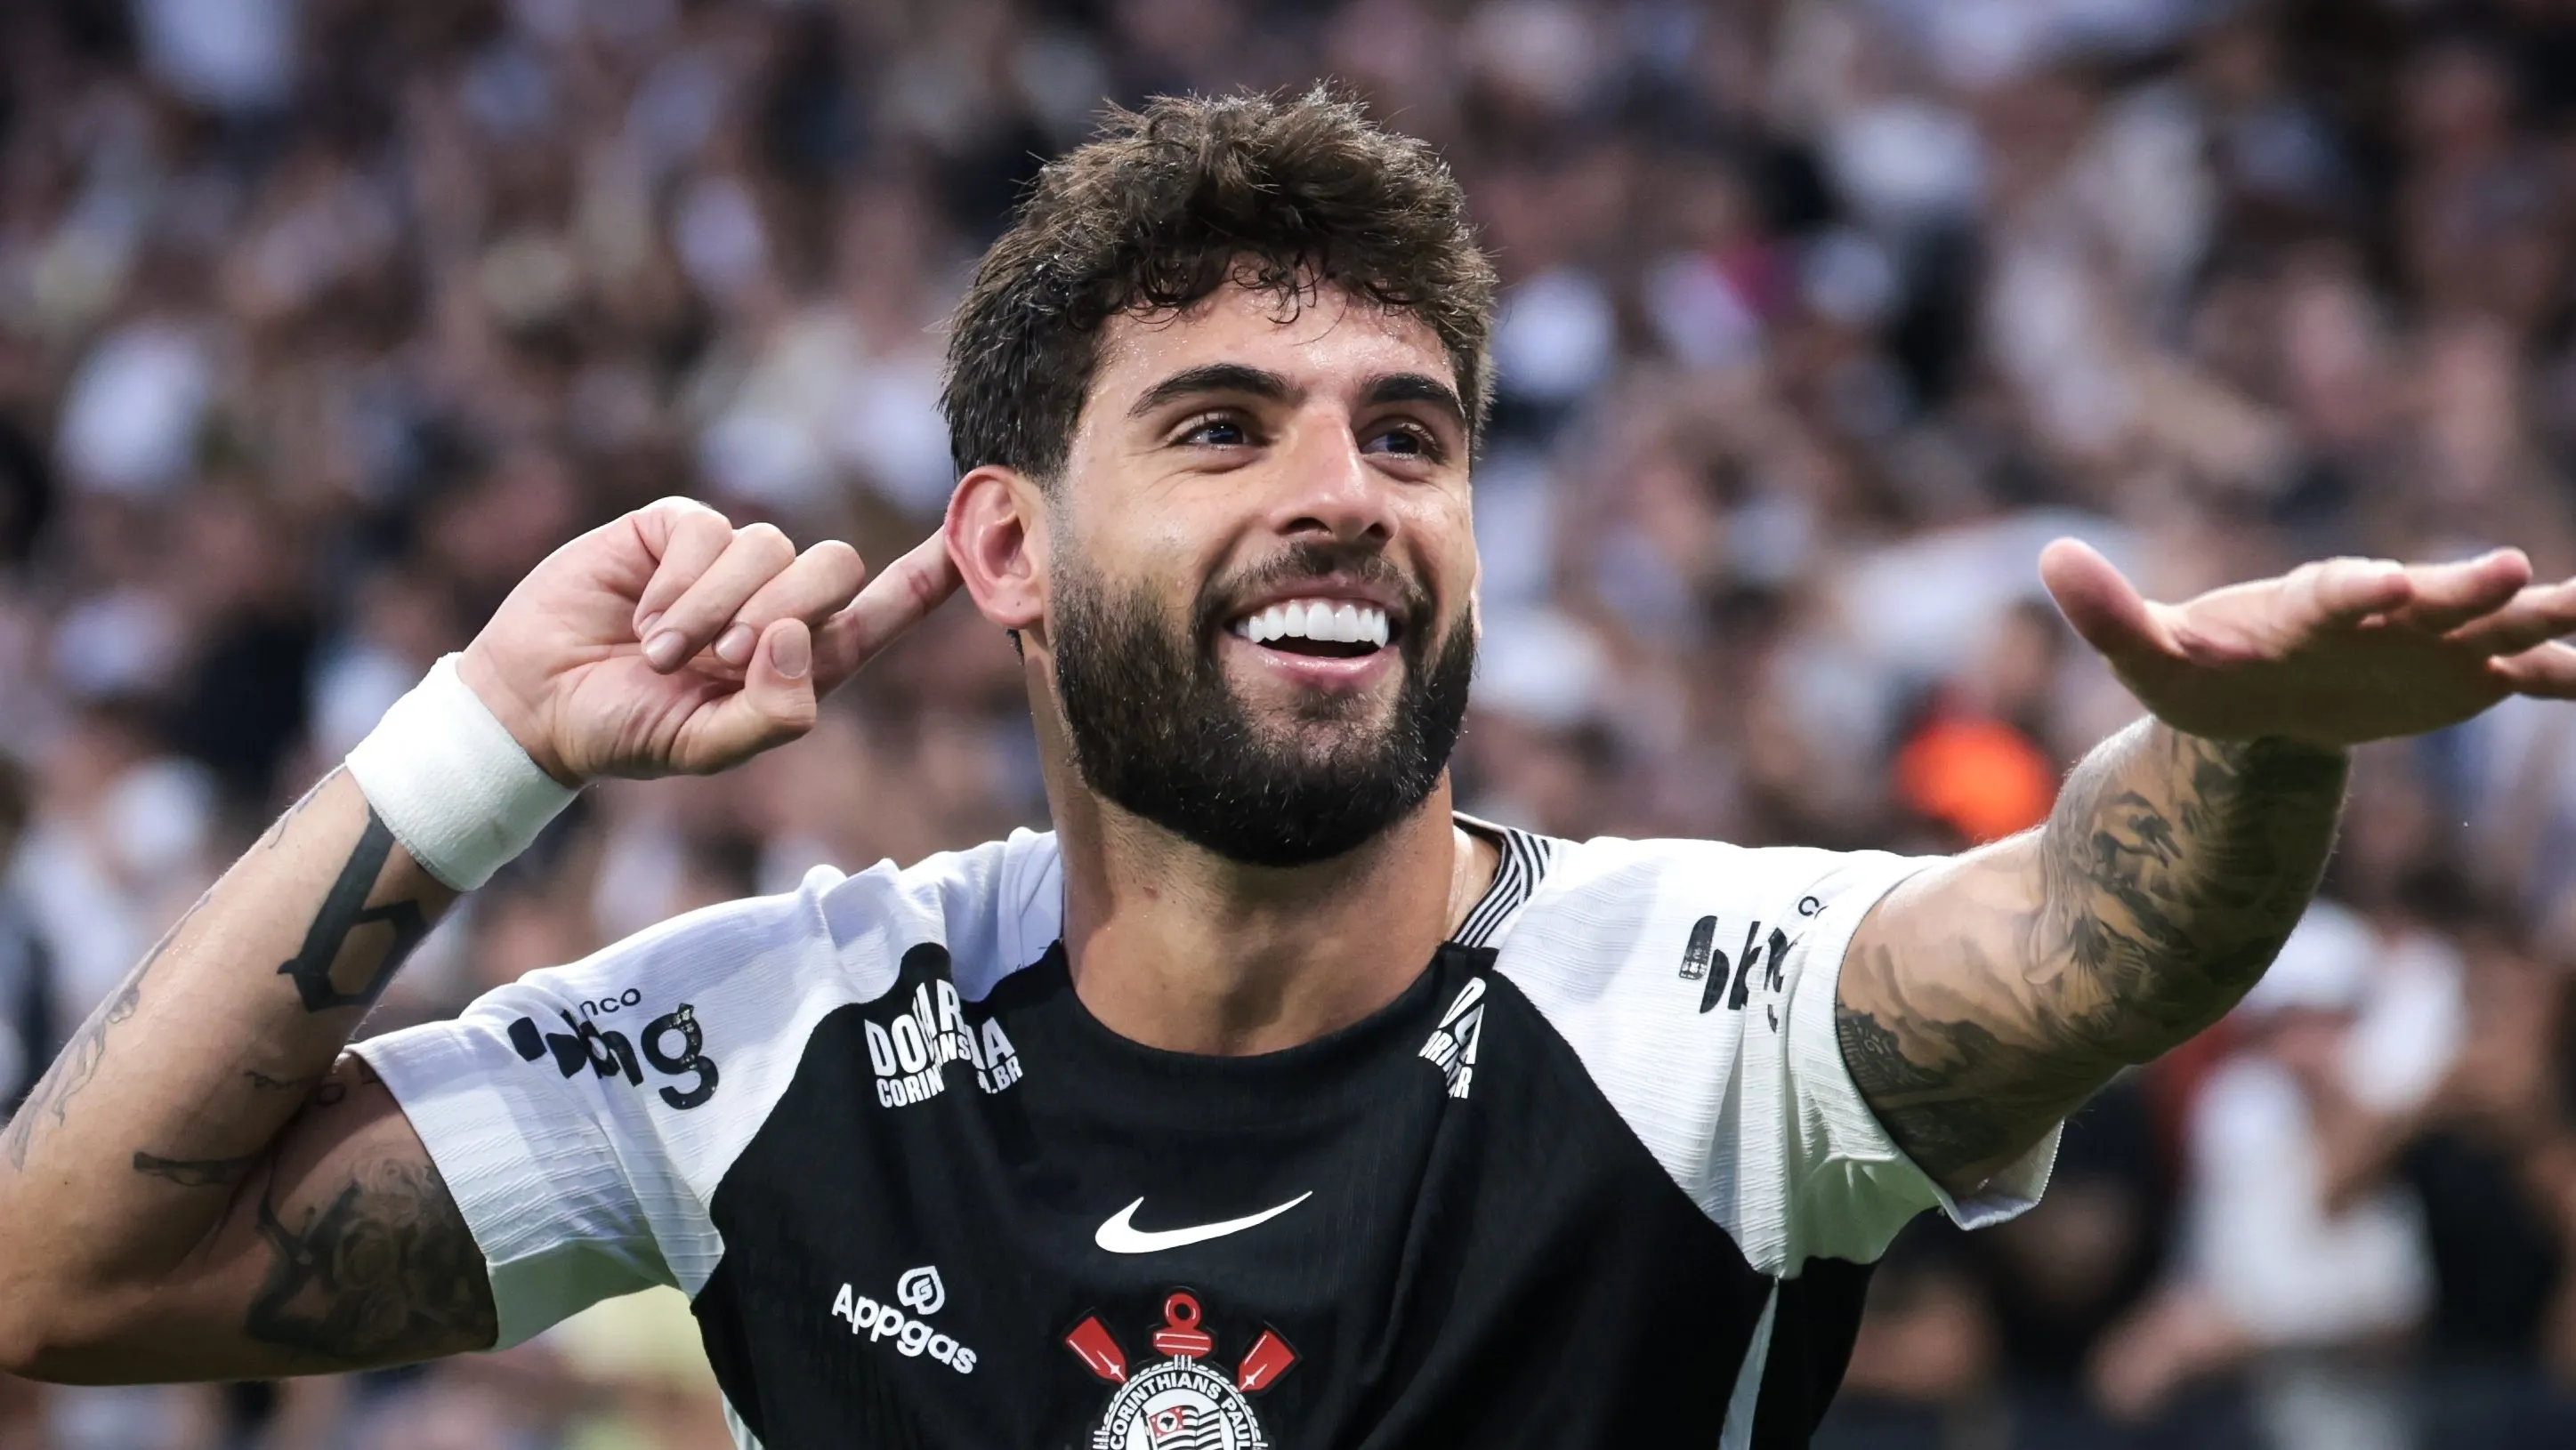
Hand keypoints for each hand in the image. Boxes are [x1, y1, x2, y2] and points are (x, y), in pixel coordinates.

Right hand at [456, 498, 961, 783]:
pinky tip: (641, 615)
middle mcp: (772, 603)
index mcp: (799, 659)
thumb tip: (799, 638)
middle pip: (835, 568)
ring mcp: (726, 562)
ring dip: (714, 611)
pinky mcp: (675, 528)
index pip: (881, 612)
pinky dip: (678, 584)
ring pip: (771, 549)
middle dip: (781, 614)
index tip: (973, 542)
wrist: (535, 702)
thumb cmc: (625, 732)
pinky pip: (709, 532)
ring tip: (661, 652)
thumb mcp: (706, 748)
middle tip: (718, 662)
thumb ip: (772, 715)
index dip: (928, 577)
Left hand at [2040, 540, 2575, 748]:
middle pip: (2431, 599)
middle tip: (2512, 569)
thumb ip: (2107, 612)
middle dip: (2466, 589)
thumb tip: (2046, 554)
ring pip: (2498, 627)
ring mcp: (2431, 642)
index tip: (2386, 584)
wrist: (2258, 693)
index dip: (2358, 586)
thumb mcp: (2147, 653)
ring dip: (2544, 617)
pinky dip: (2572, 670)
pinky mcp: (2466, 677)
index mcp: (2308, 604)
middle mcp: (2383, 614)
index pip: (2333, 591)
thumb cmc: (2202, 667)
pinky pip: (2533, 673)